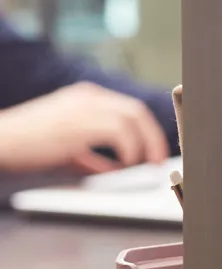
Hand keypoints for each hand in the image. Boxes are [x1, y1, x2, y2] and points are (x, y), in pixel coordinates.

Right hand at [0, 81, 168, 173]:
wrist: (0, 140)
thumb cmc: (28, 145)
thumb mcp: (67, 149)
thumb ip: (93, 158)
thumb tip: (116, 172)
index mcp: (85, 97)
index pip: (128, 107)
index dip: (146, 130)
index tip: (154, 151)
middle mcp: (88, 97)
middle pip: (136, 110)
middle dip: (153, 137)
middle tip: (158, 160)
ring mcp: (84, 107)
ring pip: (133, 117)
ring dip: (145, 143)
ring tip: (144, 163)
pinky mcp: (80, 122)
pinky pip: (120, 131)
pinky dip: (130, 148)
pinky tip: (126, 163)